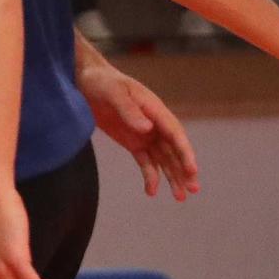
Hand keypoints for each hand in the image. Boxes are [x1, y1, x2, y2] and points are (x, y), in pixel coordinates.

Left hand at [80, 60, 199, 199]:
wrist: (85, 80)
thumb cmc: (101, 81)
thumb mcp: (113, 93)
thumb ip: (128, 110)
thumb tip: (147, 129)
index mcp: (154, 109)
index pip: (175, 134)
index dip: (185, 152)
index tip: (192, 170)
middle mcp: (154, 123)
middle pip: (174, 150)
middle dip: (184, 170)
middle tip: (193, 190)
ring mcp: (144, 134)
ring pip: (164, 159)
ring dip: (173, 177)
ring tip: (180, 198)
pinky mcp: (132, 142)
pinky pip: (146, 162)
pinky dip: (151, 176)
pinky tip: (152, 192)